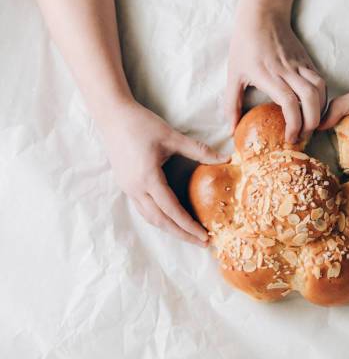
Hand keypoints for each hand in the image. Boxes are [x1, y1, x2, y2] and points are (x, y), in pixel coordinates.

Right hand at [98, 101, 228, 245]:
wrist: (112, 115)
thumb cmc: (142, 124)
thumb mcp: (173, 136)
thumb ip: (200, 150)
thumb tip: (227, 158)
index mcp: (148, 178)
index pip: (172, 210)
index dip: (189, 225)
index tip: (205, 236)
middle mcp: (136, 188)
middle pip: (161, 221)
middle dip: (182, 234)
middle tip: (202, 243)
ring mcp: (128, 188)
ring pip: (150, 218)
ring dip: (170, 229)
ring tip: (189, 235)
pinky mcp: (125, 185)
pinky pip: (143, 209)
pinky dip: (159, 218)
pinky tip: (171, 219)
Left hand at [226, 0, 325, 142]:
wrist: (262, 16)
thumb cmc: (245, 45)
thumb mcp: (233, 75)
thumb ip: (231, 104)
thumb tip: (231, 130)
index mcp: (268, 75)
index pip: (289, 102)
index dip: (294, 123)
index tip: (291, 138)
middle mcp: (287, 70)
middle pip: (310, 98)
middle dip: (311, 122)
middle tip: (303, 137)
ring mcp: (299, 64)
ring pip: (319, 89)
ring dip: (319, 111)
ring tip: (311, 125)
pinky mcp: (307, 61)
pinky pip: (320, 81)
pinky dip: (322, 98)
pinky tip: (315, 109)